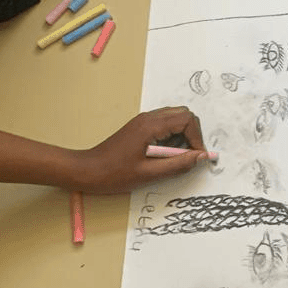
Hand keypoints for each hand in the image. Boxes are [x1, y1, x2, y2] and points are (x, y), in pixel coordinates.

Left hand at [72, 106, 210, 193]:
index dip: (197, 138)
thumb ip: (178, 164)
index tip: (196, 157)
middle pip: (183, 114)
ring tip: (176, 156)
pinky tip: (165, 153)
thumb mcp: (149, 173)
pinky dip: (172, 135)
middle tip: (189, 155)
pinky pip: (165, 123)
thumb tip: (201, 157)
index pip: (187, 120)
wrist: (87, 170)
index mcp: (151, 126)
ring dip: (183, 134)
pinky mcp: (140, 126)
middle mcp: (148, 117)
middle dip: (193, 133)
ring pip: (175, 117)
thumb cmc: (114, 174)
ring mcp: (143, 120)